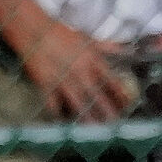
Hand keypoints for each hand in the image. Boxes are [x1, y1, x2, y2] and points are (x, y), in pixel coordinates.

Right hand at [13, 18, 133, 121]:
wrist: (33, 30)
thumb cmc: (60, 32)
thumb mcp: (86, 37)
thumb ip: (107, 46)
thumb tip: (126, 48)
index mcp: (92, 60)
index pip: (112, 81)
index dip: (121, 95)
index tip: (127, 106)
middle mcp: (80, 72)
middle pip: (97, 96)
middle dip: (107, 112)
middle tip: (115, 126)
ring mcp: (63, 79)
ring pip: (77, 103)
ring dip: (86, 118)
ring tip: (94, 131)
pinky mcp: (45, 83)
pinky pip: (52, 103)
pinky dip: (56, 114)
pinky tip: (61, 123)